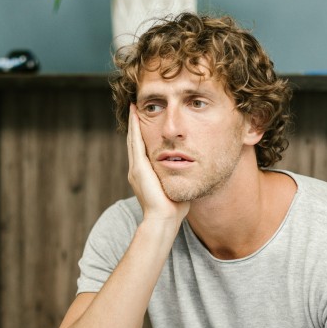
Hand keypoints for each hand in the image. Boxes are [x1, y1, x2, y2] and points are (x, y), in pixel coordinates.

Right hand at [127, 104, 190, 224]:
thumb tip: (193, 170)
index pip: (143, 150)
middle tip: (134, 108)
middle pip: (135, 142)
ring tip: (134, 108)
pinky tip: (136, 116)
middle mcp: (137, 170)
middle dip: (135, 125)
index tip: (144, 121)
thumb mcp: (177, 186)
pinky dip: (135, 128)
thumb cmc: (174, 207)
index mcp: (145, 175)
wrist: (164, 219)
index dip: (142, 135)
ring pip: (133, 139)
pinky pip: (136, 142)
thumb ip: (181, 177)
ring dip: (133, 122)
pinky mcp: (138, 168)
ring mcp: (136, 168)